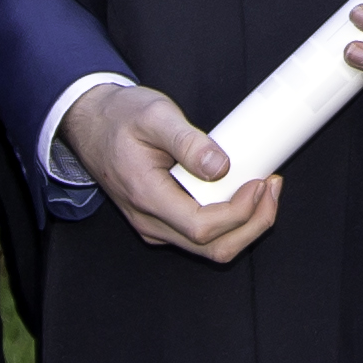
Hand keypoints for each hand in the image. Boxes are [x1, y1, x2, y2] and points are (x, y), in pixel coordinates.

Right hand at [57, 82, 281, 262]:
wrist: (90, 123)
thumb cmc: (120, 117)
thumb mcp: (155, 114)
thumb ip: (188, 141)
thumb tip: (221, 166)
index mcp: (146, 196)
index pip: (202, 226)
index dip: (239, 212)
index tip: (259, 182)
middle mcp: (150, 221)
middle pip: (212, 247)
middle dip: (253, 224)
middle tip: (272, 188)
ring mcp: (156, 225)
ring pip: (210, 247)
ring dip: (246, 226)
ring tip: (266, 190)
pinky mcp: (163, 221)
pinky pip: (202, 236)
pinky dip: (231, 222)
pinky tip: (244, 194)